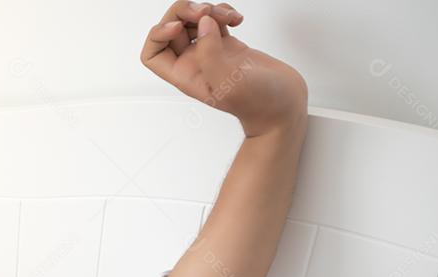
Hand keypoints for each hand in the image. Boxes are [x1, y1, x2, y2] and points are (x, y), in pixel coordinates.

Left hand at [141, 1, 307, 137]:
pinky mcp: (228, 45)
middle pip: (172, 30)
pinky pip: (215, 20)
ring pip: (194, 21)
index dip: (158, 34)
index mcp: (185, 76)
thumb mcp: (229, 82)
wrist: (284, 105)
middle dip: (184, 13)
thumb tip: (203, 23)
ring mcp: (211, 53)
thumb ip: (211, 53)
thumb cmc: (259, 103)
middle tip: (206, 12)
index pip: (153, 54)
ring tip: (228, 17)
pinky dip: (223, 12)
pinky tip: (237, 19)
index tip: (178, 27)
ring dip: (208, 10)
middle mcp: (194, 64)